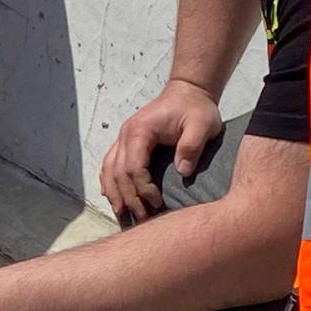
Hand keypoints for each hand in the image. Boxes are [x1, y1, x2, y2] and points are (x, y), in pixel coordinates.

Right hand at [99, 80, 222, 221]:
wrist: (188, 92)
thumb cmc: (195, 108)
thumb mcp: (202, 124)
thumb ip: (192, 146)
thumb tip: (182, 171)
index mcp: (139, 131)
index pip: (134, 167)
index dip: (143, 189)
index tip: (158, 203)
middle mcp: (125, 135)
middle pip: (118, 173)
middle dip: (128, 198)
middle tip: (142, 218)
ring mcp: (122, 138)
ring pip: (108, 171)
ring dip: (114, 194)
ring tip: (122, 214)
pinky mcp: (125, 143)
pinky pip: (109, 165)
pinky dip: (108, 183)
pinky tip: (112, 197)